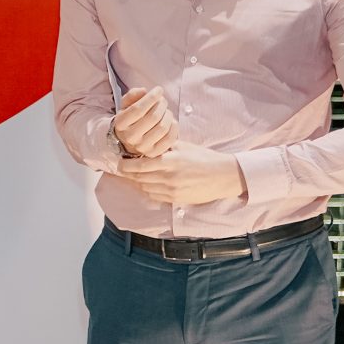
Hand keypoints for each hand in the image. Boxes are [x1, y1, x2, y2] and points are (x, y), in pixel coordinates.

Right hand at [113, 85, 177, 157]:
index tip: (159, 90)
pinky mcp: (154, 153)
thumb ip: (132, 95)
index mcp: (121, 124)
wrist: (128, 141)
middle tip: (163, 100)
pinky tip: (171, 121)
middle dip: (161, 104)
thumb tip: (143, 91)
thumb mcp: (126, 106)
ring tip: (166, 111)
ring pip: (162, 127)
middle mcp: (130, 137)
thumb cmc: (130, 119)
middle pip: (153, 117)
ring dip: (168, 115)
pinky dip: (174, 127)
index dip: (151, 97)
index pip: (138, 109)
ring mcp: (142, 147)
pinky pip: (170, 138)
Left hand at [121, 142, 246, 205]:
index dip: (125, 165)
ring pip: (145, 187)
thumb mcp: (183, 146)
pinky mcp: (175, 198)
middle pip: (138, 178)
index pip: (139, 165)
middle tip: (123, 168)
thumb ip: (164, 146)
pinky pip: (154, 195)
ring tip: (136, 175)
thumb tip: (146, 144)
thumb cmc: (204, 158)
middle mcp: (168, 177)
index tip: (120, 162)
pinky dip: (148, 189)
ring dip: (138, 181)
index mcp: (170, 161)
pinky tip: (149, 183)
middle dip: (128, 173)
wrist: (223, 175)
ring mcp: (171, 190)